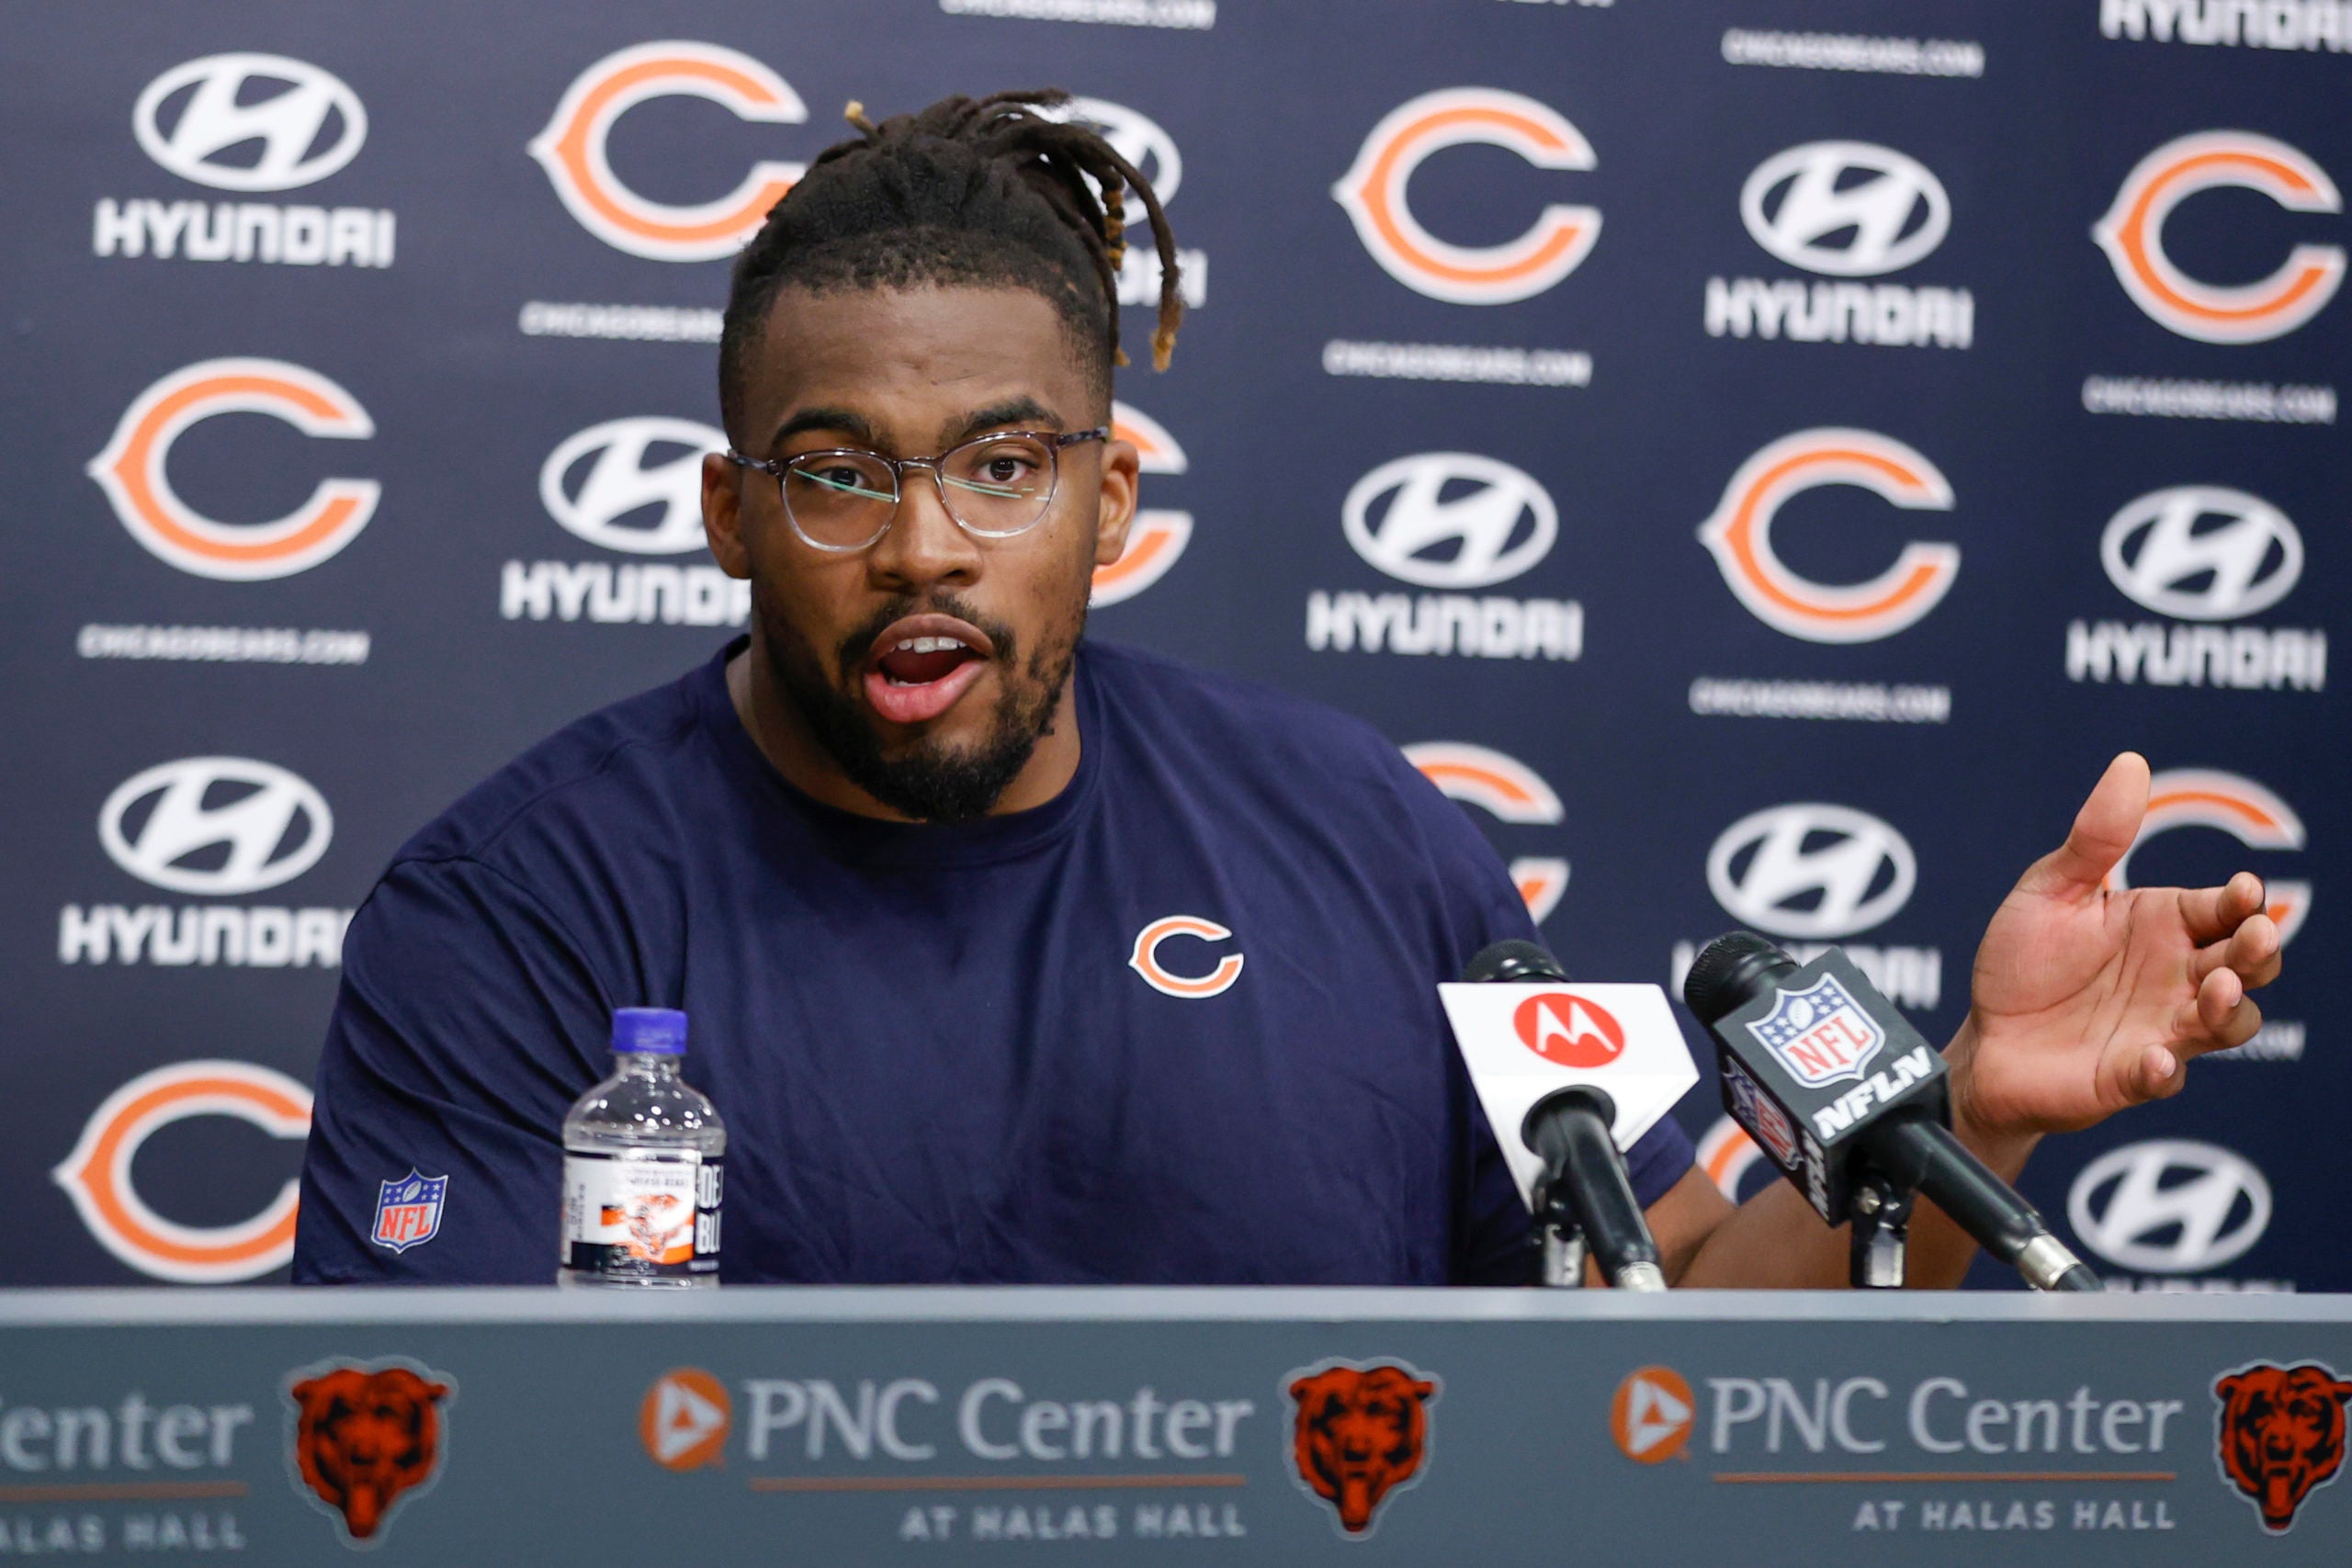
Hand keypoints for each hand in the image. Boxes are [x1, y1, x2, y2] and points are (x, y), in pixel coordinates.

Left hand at [1945, 752, 2282, 1146]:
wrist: (1983, 1038)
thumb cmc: (2022, 962)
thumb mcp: (2051, 891)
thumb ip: (2095, 839)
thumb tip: (2131, 763)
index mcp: (2164, 925)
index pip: (2224, 908)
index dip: (2242, 900)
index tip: (2243, 889)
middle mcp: (2177, 977)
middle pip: (2247, 964)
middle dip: (2259, 950)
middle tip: (2250, 935)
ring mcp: (2163, 1029)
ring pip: (2228, 1023)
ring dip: (2230, 1009)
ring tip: (2216, 990)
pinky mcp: (2131, 1077)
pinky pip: (2163, 1078)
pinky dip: (2163, 1070)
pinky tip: (2150, 1058)